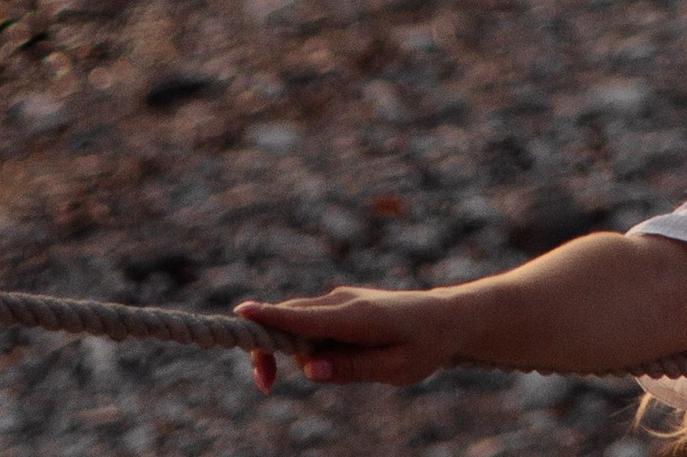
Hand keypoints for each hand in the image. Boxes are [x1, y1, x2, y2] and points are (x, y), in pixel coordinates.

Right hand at [236, 284, 466, 392]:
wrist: (446, 317)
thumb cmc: (424, 345)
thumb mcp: (394, 368)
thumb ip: (351, 368)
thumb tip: (308, 369)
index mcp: (357, 317)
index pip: (306, 317)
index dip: (271, 316)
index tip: (241, 312)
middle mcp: (344, 301)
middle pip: (290, 318)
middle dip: (270, 349)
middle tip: (267, 387)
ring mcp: (341, 300)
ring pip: (299, 323)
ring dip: (296, 352)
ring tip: (343, 369)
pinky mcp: (342, 306)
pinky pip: (312, 324)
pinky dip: (308, 345)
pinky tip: (341, 359)